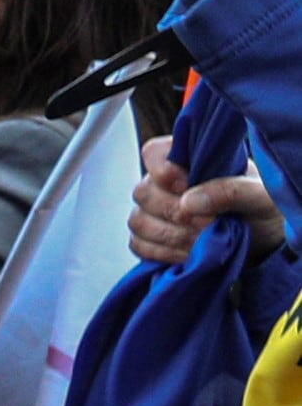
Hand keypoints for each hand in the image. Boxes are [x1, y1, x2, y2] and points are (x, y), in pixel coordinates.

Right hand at [126, 136, 280, 265]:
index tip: (186, 186)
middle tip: (208, 223)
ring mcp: (157, 211)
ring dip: (170, 235)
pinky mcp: (153, 238)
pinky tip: (188, 253)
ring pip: (138, 221)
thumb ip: (230, 191)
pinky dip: (162, 252)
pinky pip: (139, 244)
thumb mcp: (261, 195)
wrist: (267, 239)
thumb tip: (188, 202)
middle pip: (142, 191)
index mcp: (191, 159)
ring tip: (202, 240)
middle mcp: (167, 183)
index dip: (163, 170)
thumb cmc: (266, 208)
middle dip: (173, 212)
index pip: (154, 153)